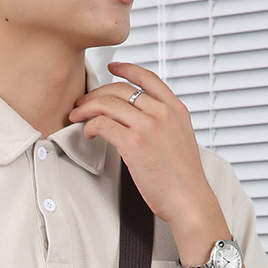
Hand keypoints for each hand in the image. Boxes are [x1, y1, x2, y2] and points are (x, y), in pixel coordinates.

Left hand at [68, 61, 220, 231]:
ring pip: (108, 104)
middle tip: (83, 103)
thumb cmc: (183, 180)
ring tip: (77, 117)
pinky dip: (91, 126)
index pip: (148, 77)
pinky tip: (89, 133)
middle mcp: (162, 112)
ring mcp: (148, 126)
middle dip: (96, 94)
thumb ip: (165, 126)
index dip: (127, 69)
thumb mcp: (180, 141)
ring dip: (87, 109)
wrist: (189, 200)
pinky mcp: (134, 143)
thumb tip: (144, 123)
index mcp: (176, 109)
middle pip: (121, 89)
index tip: (112, 67)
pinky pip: (103, 124)